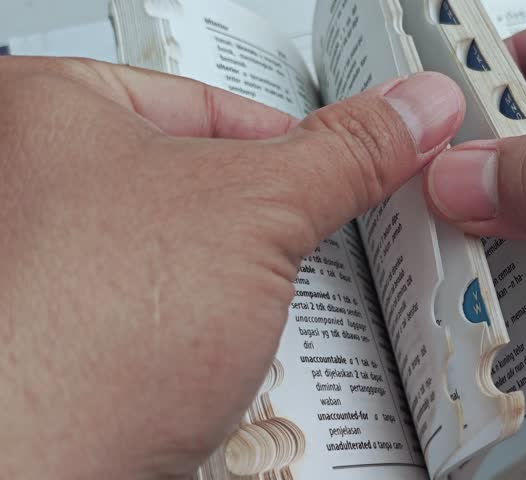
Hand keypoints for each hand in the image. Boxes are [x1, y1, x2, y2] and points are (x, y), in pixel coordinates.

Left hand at [0, 58, 462, 478]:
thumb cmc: (80, 339)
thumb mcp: (252, 212)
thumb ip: (342, 154)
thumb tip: (408, 114)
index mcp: (46, 111)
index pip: (213, 101)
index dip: (292, 142)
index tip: (338, 171)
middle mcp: (29, 187)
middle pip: (201, 183)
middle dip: (265, 228)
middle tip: (295, 250)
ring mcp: (41, 270)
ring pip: (188, 256)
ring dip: (239, 290)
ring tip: (244, 317)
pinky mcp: (64, 340)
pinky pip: (162, 313)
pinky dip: (205, 333)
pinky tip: (214, 361)